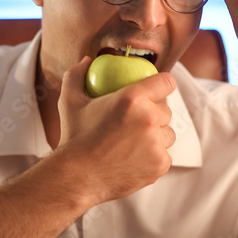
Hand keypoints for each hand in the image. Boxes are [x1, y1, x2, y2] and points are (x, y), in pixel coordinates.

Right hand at [55, 56, 176, 205]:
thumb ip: (77, 75)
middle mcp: (149, 119)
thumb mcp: (69, 101)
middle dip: (154, 115)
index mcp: (133, 98)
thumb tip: (87, 60)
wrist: (76, 178)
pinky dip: (153, 158)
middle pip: (166, 111)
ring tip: (133, 142)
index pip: (166, 82)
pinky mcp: (160, 165)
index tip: (157, 89)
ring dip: (156, 136)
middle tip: (136, 122)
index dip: (163, 84)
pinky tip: (134, 159)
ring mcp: (156, 144)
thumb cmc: (73, 137)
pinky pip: (164, 156)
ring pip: (167, 135)